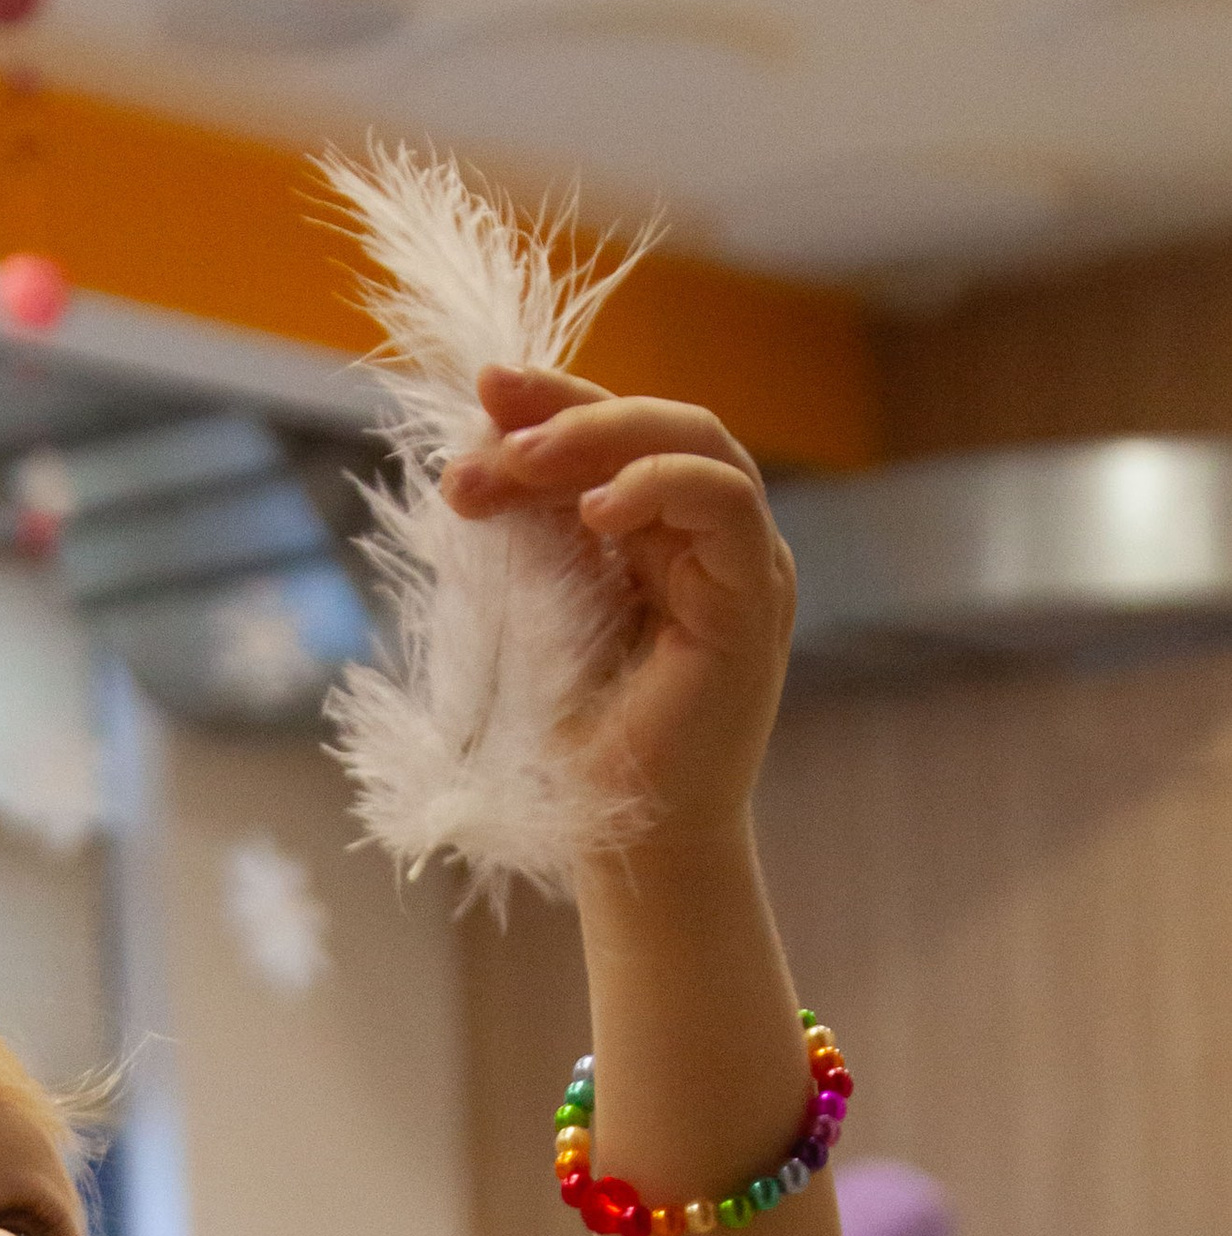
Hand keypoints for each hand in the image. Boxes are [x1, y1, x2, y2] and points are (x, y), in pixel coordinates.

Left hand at [442, 368, 794, 851]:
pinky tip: (595, 512)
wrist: (628, 844)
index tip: (482, 391)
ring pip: (696, 442)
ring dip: (603, 437)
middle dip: (568, 410)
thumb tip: (480, 460)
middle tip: (490, 417)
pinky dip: (660, 486)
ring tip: (524, 461)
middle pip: (655, 425)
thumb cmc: (581, 749)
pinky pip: (725, 503)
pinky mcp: (754, 599)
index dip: (552, 405)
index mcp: (655, 540)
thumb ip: (531, 544)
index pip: (612, 443)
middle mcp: (704, 541)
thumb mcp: (537, 620)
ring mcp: (739, 565)